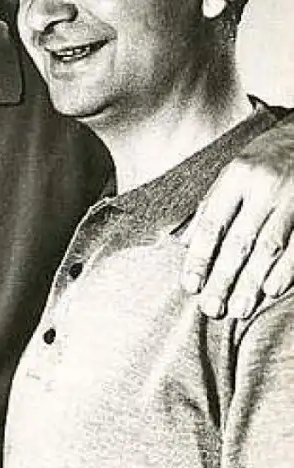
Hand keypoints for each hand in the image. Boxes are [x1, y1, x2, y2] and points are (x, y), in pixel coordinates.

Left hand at [182, 114, 293, 318]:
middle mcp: (263, 186)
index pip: (212, 223)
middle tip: (211, 308)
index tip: (190, 286)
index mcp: (236, 176)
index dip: (200, 258)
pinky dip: (286, 270)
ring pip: (268, 247)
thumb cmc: (265, 158)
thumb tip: (184, 242)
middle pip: (239, 241)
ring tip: (239, 308)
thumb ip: (210, 205)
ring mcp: (292, 198)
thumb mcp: (233, 172)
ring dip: (252, 282)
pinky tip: (271, 290)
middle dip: (223, 278)